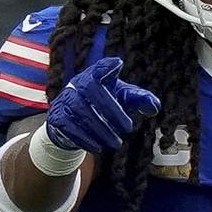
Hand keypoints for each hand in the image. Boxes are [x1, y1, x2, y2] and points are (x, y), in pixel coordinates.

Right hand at [45, 57, 159, 153]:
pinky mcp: (56, 117)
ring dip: (100, 129)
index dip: (106, 65)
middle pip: (90, 89)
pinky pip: (68, 126)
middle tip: (128, 129)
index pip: (99, 67)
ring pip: (80, 110)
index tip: (118, 64)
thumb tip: (154, 106)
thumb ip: (139, 100)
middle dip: (111, 110)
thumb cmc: (105, 106)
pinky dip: (84, 138)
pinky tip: (98, 147)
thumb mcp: (124, 100)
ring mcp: (64, 100)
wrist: (76, 126)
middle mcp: (76, 84)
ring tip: (117, 143)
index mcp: (94, 76)